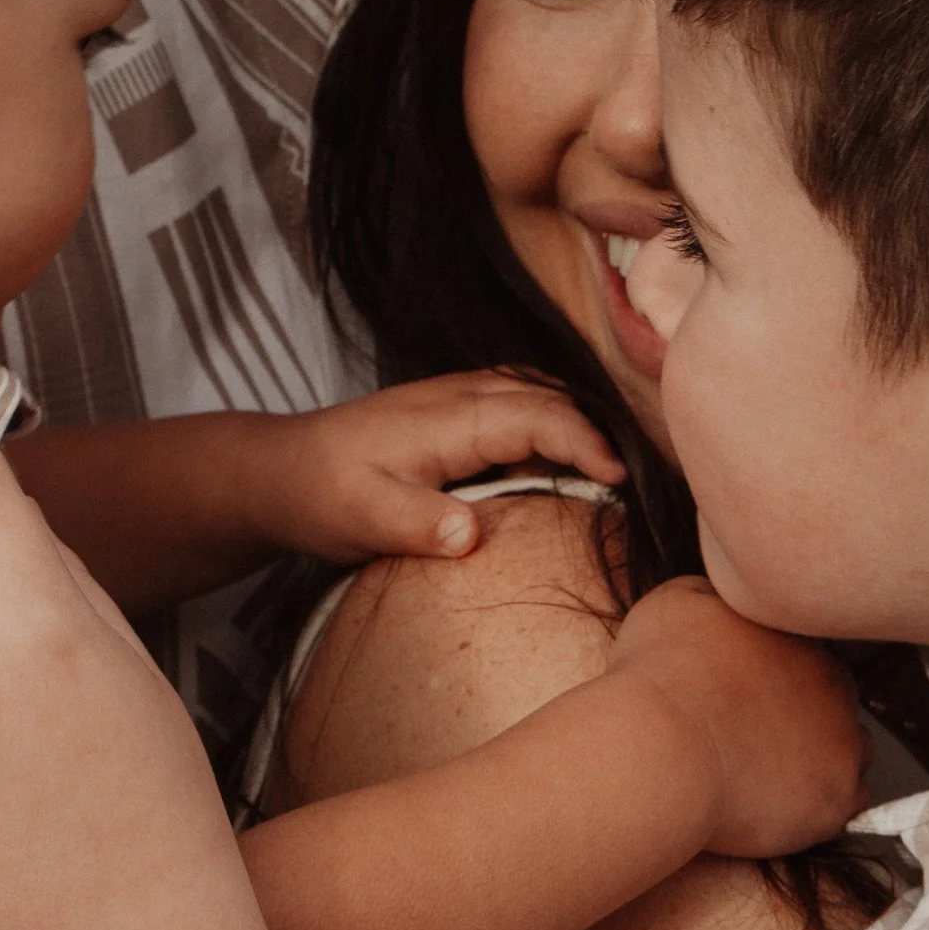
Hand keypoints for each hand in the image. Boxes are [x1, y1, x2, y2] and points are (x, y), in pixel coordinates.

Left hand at [253, 373, 622, 565]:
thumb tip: (470, 536)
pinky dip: (554, 422)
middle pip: (551, 397)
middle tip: (648, 474)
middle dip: (602, 427)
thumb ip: (417, 525)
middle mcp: (460, 395)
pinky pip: (520, 403)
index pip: (537, 416)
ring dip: (579, 422)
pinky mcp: (454, 411)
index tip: (621, 479)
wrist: (280, 471)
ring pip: (539, 394)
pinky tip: (566, 456)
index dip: (585, 443)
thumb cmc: (322, 495)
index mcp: (449, 418)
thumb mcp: (362, 520)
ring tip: (620, 467)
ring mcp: (458, 398)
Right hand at [607, 578, 865, 860]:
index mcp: (796, 636)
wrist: (661, 749)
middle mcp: (832, 683)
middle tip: (751, 733)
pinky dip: (818, 803)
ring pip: (849, 748)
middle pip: (831, 697)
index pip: (802, 653)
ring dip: (819, 756)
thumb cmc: (658, 678)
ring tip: (766, 772)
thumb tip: (724, 602)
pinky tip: (780, 803)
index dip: (772, 674)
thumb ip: (715, 597)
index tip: (741, 694)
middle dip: (800, 712)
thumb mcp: (677, 602)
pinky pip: (848, 802)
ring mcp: (841, 741)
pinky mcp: (836, 797)